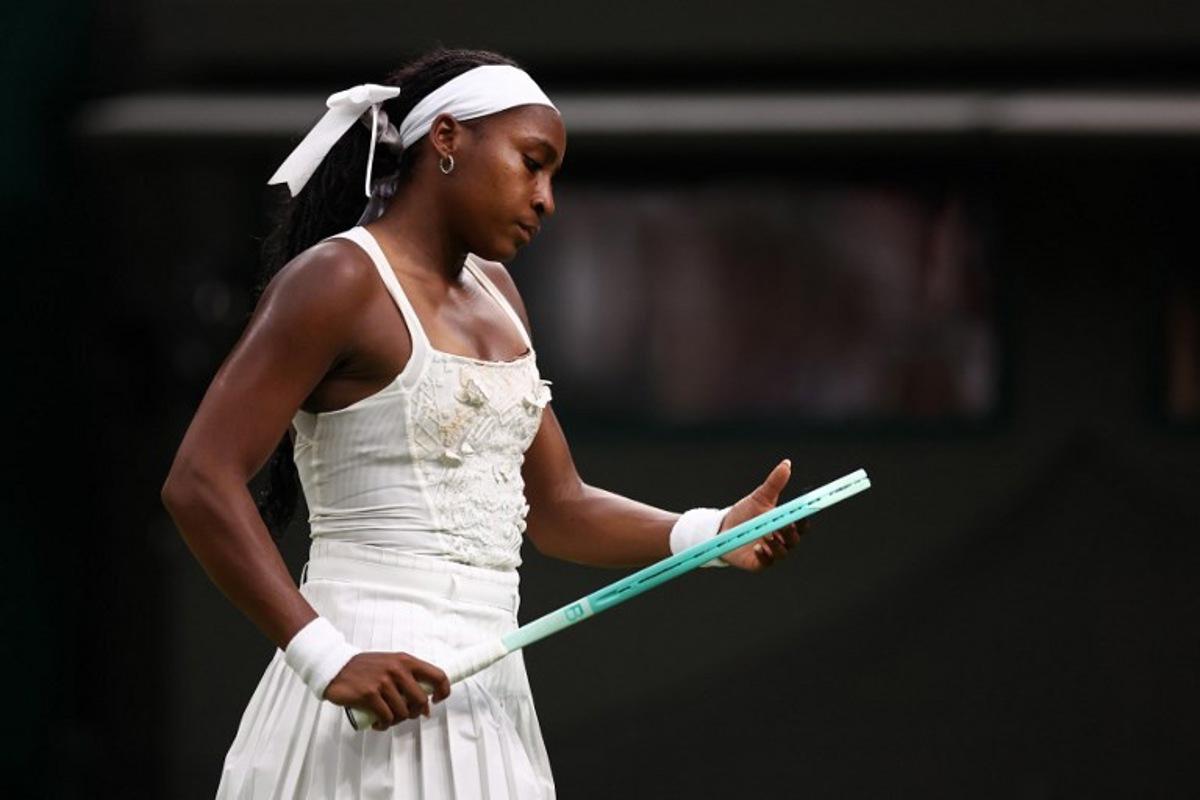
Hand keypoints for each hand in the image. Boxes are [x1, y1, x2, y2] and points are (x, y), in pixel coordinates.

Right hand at [323, 652, 450, 730]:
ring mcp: (383, 682)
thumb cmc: (365, 668)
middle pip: (421, 701)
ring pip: (403, 712)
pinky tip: (378, 723)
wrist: (335, 666)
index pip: (437, 675)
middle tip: (406, 714)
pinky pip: (386, 718)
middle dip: (415, 713)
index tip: (436, 700)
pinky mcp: (369, 694)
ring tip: (387, 718)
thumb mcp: (391, 663)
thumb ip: (408, 677)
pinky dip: (384, 725)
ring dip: (396, 721)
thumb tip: (426, 703)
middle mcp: (397, 669)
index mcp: (406, 660)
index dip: (443, 691)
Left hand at [717, 459, 810, 571]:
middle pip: (794, 540)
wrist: (724, 529)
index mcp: (785, 525)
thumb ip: (774, 483)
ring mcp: (771, 553)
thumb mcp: (760, 497)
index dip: (803, 520)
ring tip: (769, 535)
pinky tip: (758, 547)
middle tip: (784, 525)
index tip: (802, 512)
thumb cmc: (745, 514)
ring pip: (782, 553)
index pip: (800, 525)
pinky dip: (764, 556)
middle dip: (791, 533)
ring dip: (778, 545)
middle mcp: (781, 541)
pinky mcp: (758, 563)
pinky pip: (765, 563)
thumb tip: (786, 464)